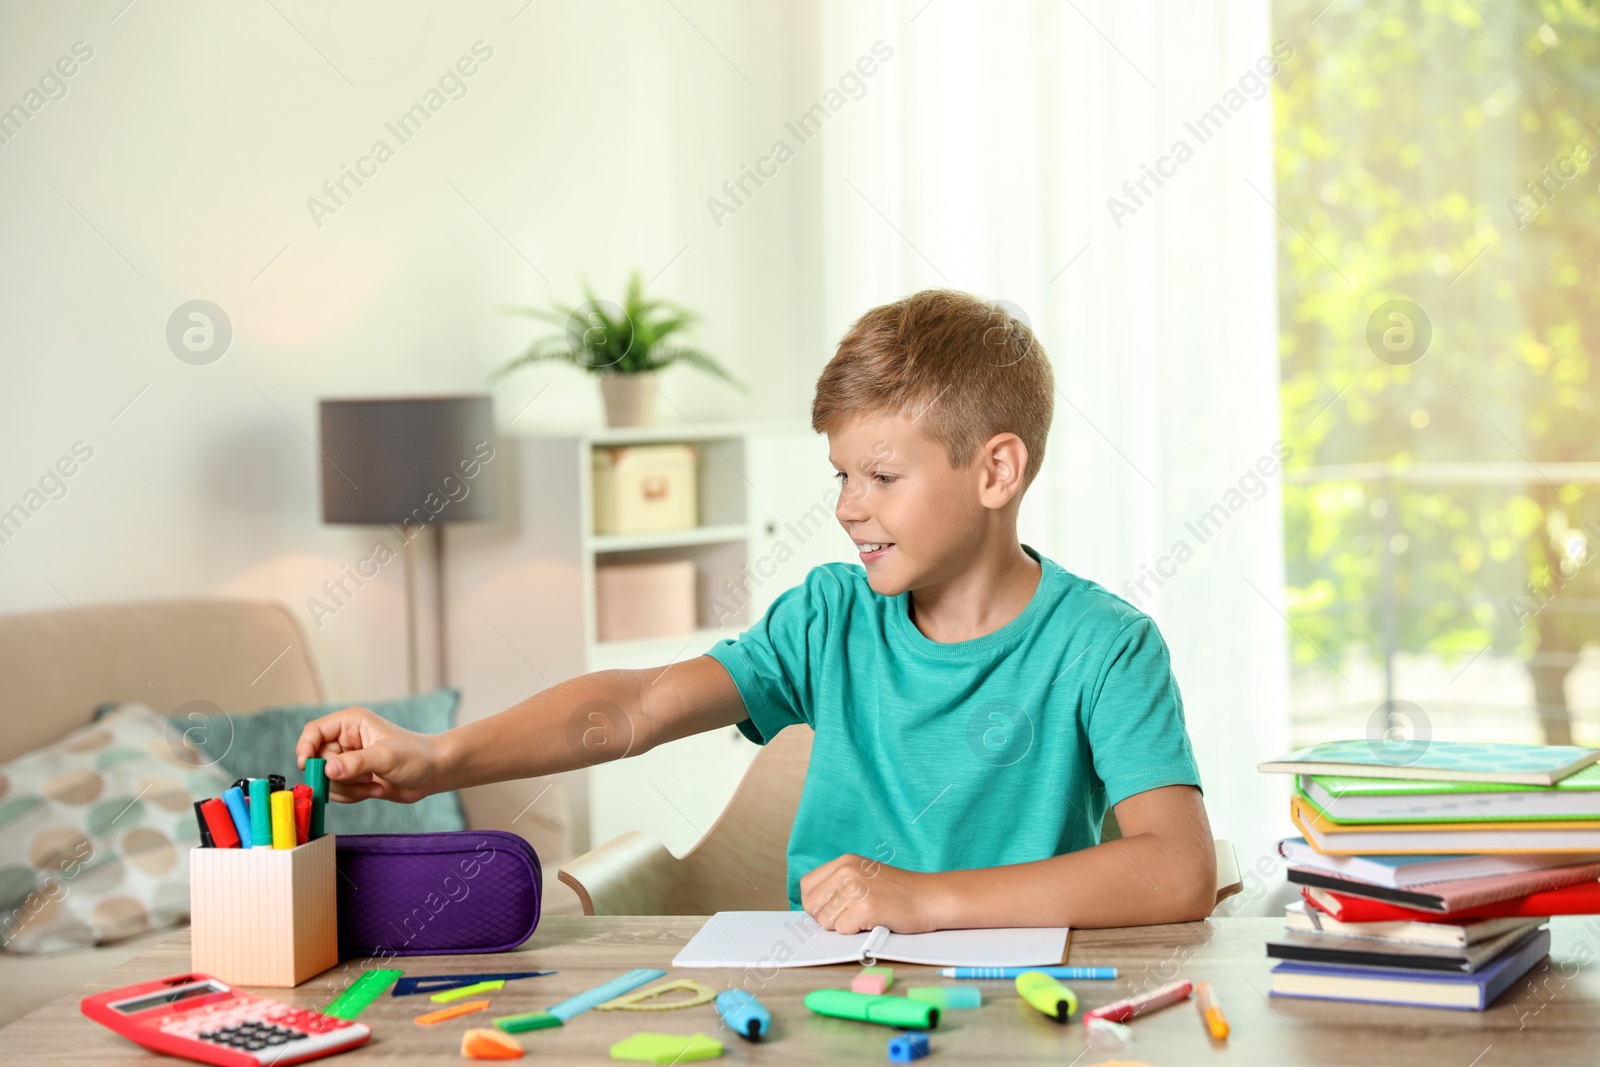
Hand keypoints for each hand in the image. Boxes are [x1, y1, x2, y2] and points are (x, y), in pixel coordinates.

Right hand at [294, 706, 441, 803]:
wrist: (433, 773)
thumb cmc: (416, 756)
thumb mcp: (386, 757)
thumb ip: (357, 763)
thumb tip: (328, 770)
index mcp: (351, 723)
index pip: (314, 731)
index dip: (305, 748)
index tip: (308, 767)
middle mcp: (346, 740)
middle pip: (318, 761)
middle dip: (338, 776)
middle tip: (363, 778)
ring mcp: (348, 760)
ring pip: (326, 780)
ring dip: (348, 789)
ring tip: (373, 784)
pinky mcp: (353, 777)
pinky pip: (337, 791)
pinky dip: (353, 796)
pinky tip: (375, 789)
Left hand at [799, 854, 945, 933]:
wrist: (930, 897)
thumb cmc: (898, 893)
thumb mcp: (863, 875)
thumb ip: (838, 885)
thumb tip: (812, 907)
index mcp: (844, 861)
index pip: (806, 886)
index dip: (815, 903)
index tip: (831, 910)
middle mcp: (846, 871)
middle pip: (812, 905)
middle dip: (826, 918)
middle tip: (850, 916)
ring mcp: (855, 889)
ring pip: (826, 921)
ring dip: (843, 926)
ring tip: (864, 917)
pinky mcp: (866, 908)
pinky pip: (843, 930)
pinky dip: (856, 932)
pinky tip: (874, 921)